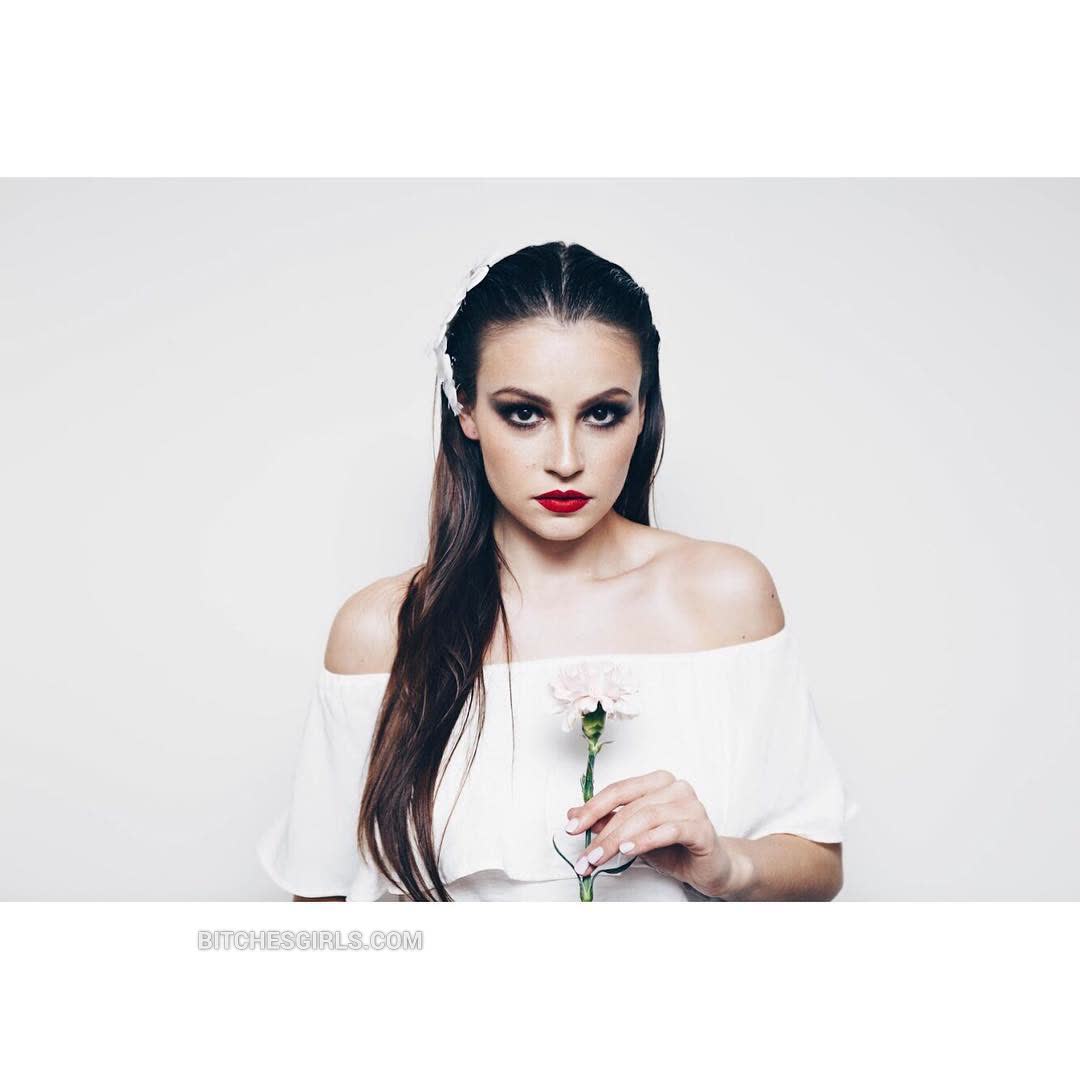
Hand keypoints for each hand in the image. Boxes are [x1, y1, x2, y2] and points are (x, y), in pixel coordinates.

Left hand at [564, 769, 734, 897]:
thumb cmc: (674, 848)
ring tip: (599, 858)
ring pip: (646, 817)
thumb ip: (607, 823)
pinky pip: (669, 829)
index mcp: (657, 782)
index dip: (592, 808)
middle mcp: (675, 787)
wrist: (712, 868)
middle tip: (585, 856)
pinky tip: (628, 850)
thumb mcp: (633, 836)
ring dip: (618, 840)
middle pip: (630, 807)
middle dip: (602, 833)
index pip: (618, 790)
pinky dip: (645, 840)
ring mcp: (691, 805)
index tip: (570, 826)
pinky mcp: (702, 827)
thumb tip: (573, 815)